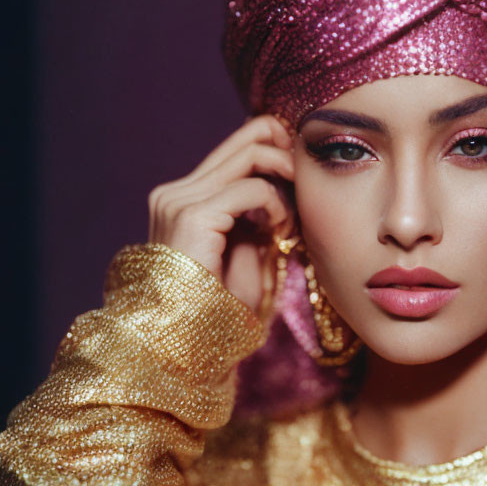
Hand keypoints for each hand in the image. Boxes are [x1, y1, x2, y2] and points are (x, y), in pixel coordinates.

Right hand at [148, 115, 294, 312]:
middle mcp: (175, 192)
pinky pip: (253, 189)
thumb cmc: (216, 310)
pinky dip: (278, 206)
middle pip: (246, 138)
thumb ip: (256, 218)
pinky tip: (282, 233)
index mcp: (183, 199)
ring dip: (287, 176)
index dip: (277, 149)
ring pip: (251, 154)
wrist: (184, 347)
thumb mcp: (243, 253)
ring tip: (296, 214)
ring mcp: (179, 200)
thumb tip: (285, 191)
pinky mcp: (192, 216)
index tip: (303, 176)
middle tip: (310, 182)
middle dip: (288, 152)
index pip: (236, 149)